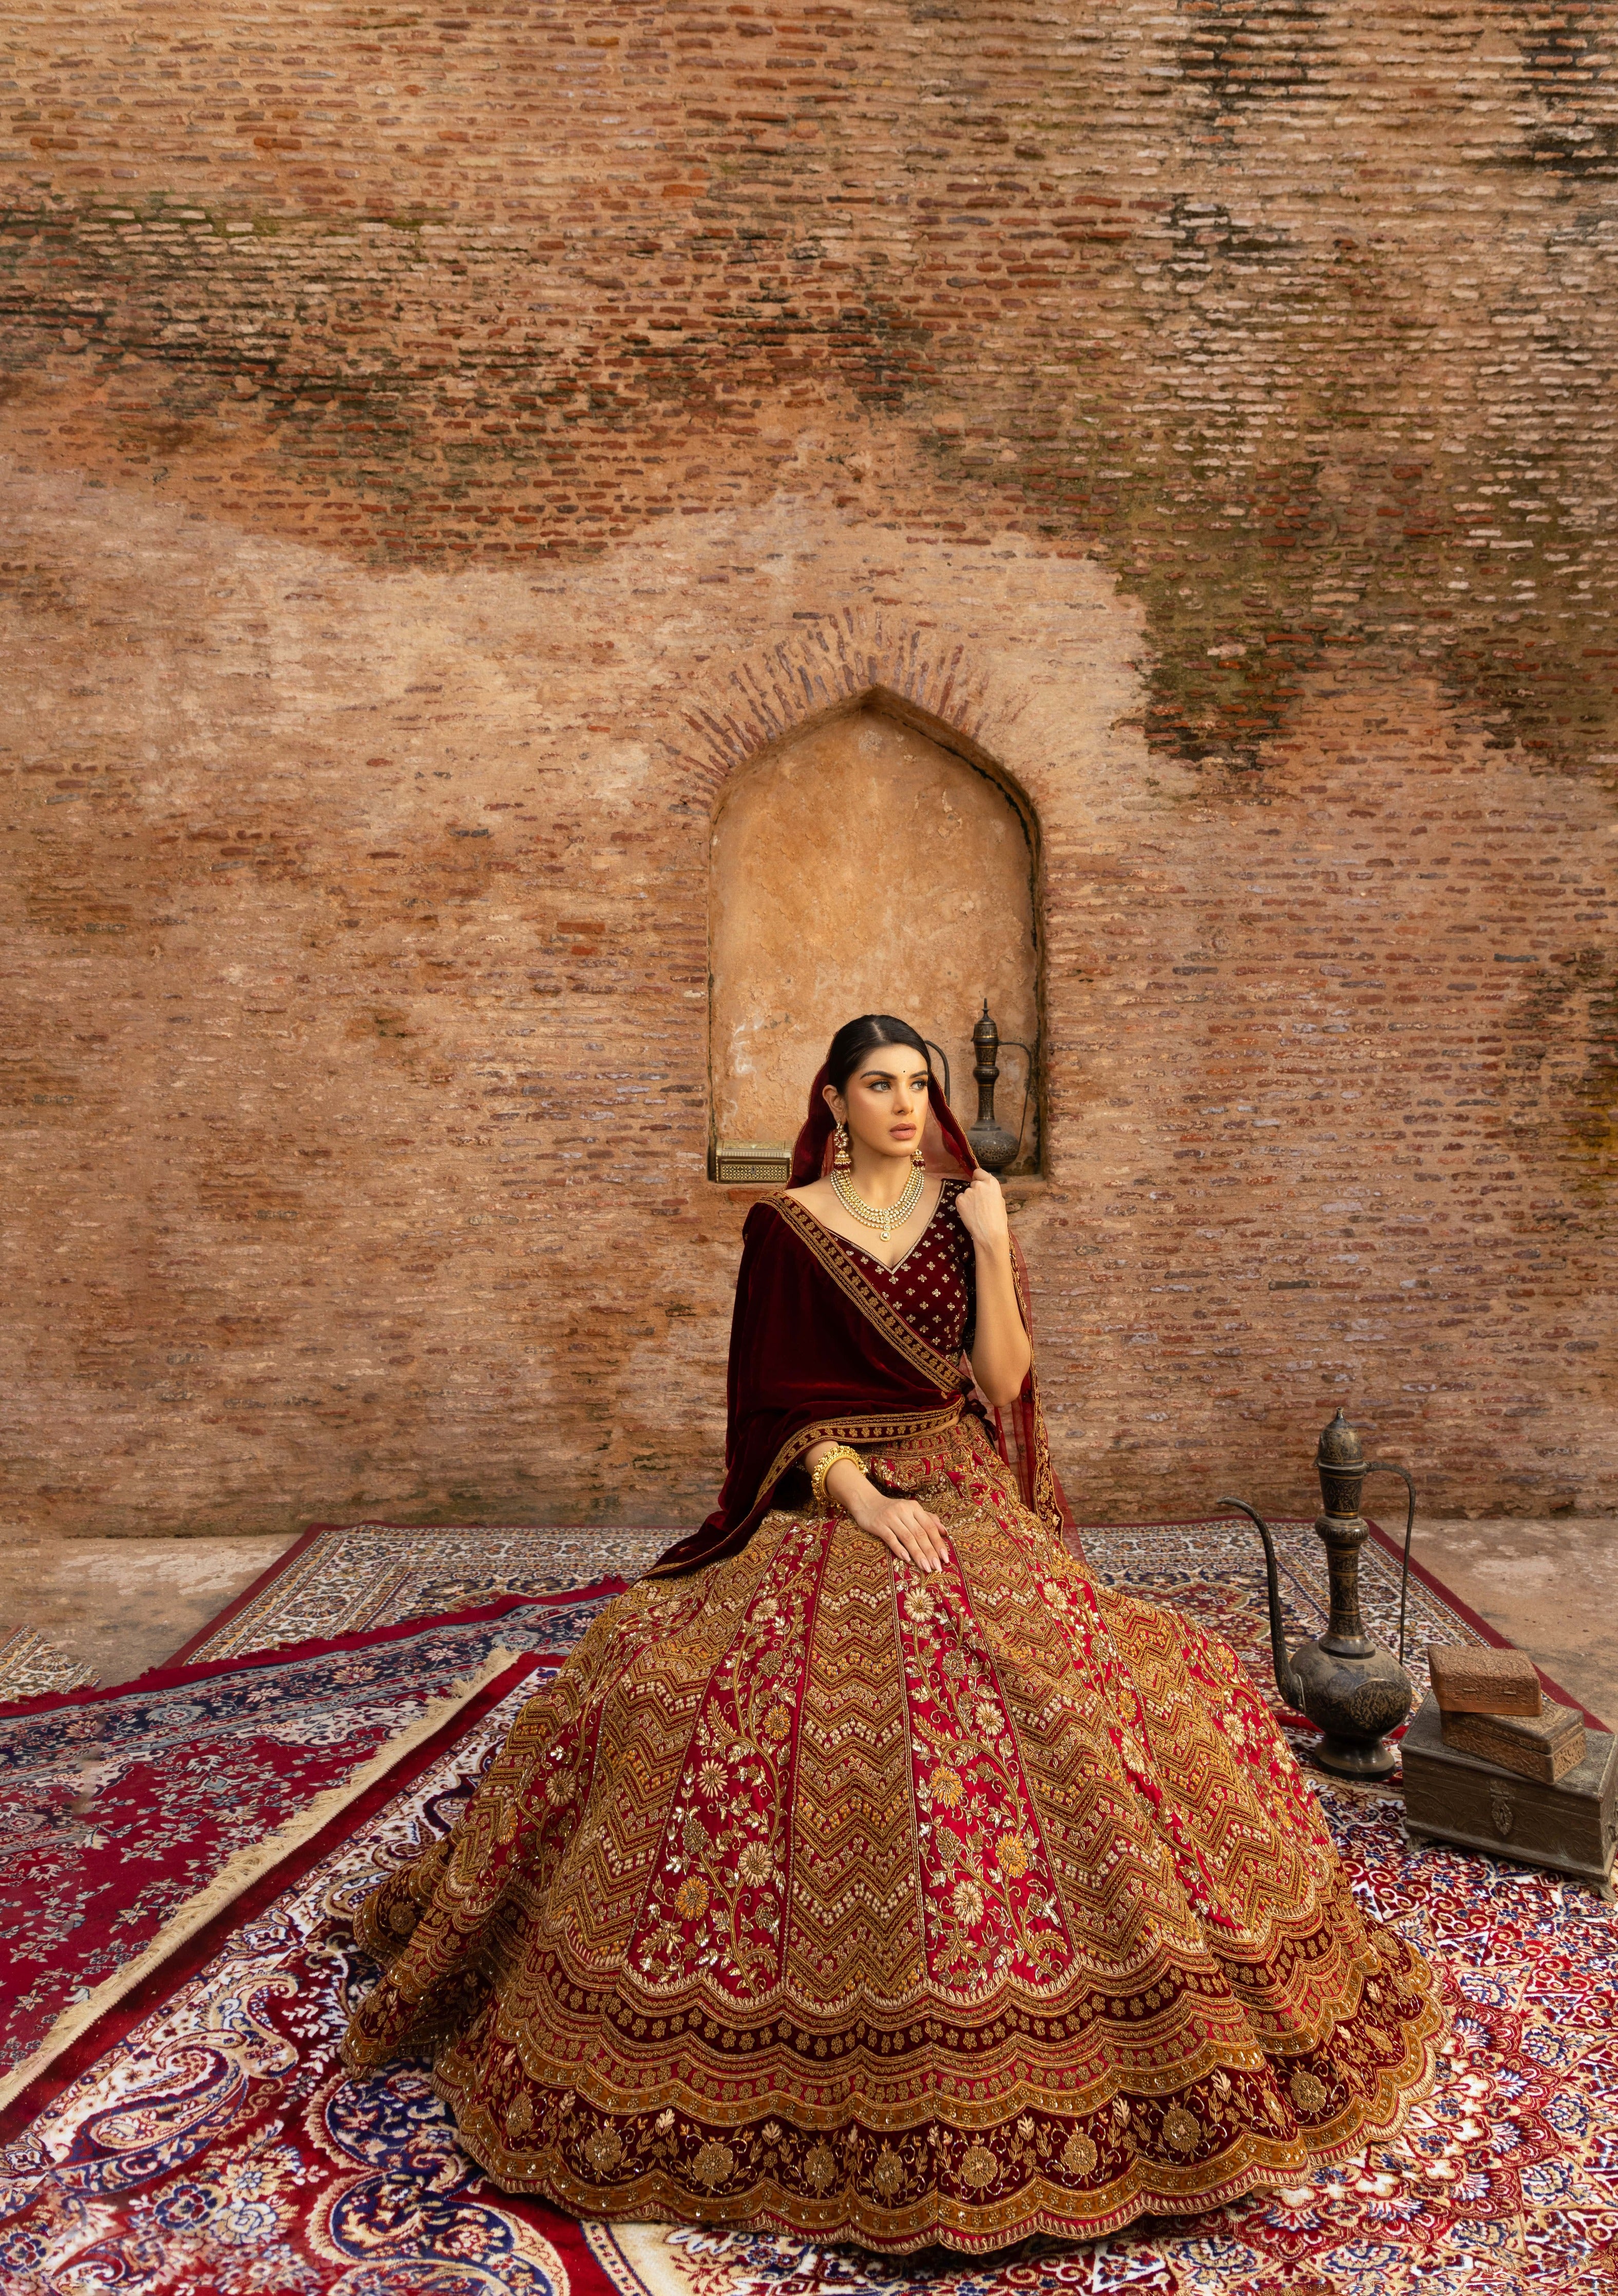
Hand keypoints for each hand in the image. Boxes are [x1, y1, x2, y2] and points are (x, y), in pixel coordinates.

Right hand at [826, 1460, 950, 1573]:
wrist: (867, 1502)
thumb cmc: (893, 1510)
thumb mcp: (911, 1510)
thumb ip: (928, 1519)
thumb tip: (945, 1533)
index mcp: (914, 1507)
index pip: (929, 1527)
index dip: (938, 1543)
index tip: (945, 1558)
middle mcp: (904, 1511)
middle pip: (920, 1534)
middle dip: (930, 1552)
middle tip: (937, 1567)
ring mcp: (890, 1518)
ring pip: (907, 1537)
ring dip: (918, 1554)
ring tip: (925, 1567)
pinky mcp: (878, 1525)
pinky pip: (890, 1538)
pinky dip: (899, 1549)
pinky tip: (907, 1559)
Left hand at [954, 1166, 1009, 1252]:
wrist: (989, 1233)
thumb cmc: (998, 1219)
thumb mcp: (1000, 1201)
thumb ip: (991, 1191)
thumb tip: (986, 1189)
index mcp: (992, 1183)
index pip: (979, 1172)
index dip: (978, 1177)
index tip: (977, 1182)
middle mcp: (979, 1184)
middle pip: (973, 1184)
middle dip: (975, 1191)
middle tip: (979, 1204)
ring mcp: (968, 1191)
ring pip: (966, 1193)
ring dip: (969, 1199)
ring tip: (975, 1212)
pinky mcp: (960, 1200)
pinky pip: (960, 1200)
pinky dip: (963, 1205)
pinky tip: (969, 1214)